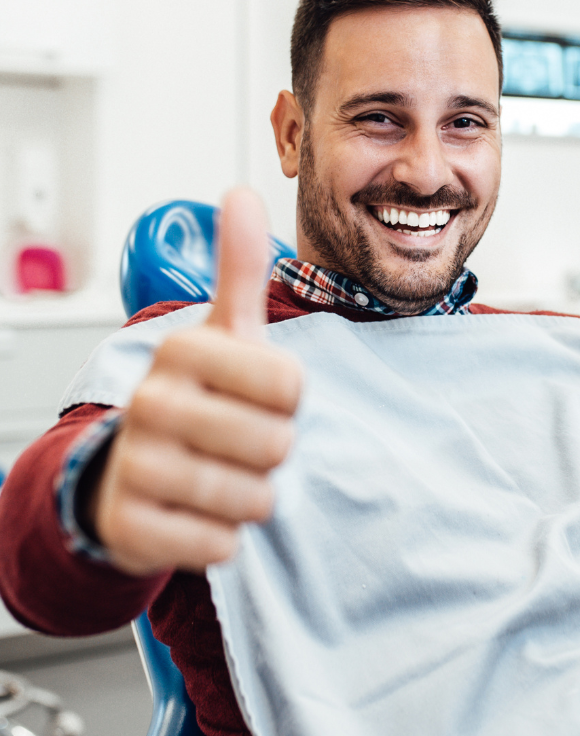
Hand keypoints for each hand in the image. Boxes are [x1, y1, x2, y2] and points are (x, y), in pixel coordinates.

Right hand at [90, 187, 302, 576]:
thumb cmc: (202, 398)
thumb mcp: (225, 333)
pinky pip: (219, 543)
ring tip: (224, 478)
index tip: (259, 399)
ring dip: (253, 497)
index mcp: (184, 351)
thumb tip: (237, 192)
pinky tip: (200, 515)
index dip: (290, 403)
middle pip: (276, 445)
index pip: (292, 387)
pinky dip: (224, 538)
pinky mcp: (130, 525)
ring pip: (251, 498)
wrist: (133, 473)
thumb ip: (237, 268)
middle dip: (273, 453)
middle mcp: (150, 402)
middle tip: (242, 444)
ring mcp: (135, 464)